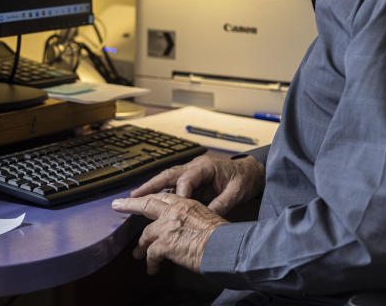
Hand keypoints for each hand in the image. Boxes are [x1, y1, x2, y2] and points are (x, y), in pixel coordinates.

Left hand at [111, 192, 226, 274]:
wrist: (226, 247)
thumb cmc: (223, 238)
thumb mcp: (208, 219)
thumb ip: (191, 220)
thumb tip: (184, 230)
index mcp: (187, 204)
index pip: (164, 197)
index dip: (151, 197)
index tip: (142, 198)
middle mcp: (176, 211)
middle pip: (147, 203)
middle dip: (130, 204)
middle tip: (118, 205)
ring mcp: (168, 225)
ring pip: (146, 233)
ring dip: (141, 245)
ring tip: (137, 254)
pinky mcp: (165, 243)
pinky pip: (150, 254)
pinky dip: (150, 263)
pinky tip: (152, 268)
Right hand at [129, 154, 264, 215]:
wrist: (251, 172)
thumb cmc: (244, 179)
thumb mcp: (236, 192)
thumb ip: (221, 204)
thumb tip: (208, 218)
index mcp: (205, 166)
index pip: (186, 179)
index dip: (178, 194)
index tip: (173, 210)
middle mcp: (194, 166)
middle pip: (168, 174)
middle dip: (150, 185)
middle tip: (134, 197)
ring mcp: (191, 172)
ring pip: (167, 179)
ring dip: (151, 188)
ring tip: (134, 200)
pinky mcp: (192, 179)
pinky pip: (173, 185)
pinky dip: (161, 193)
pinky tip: (151, 204)